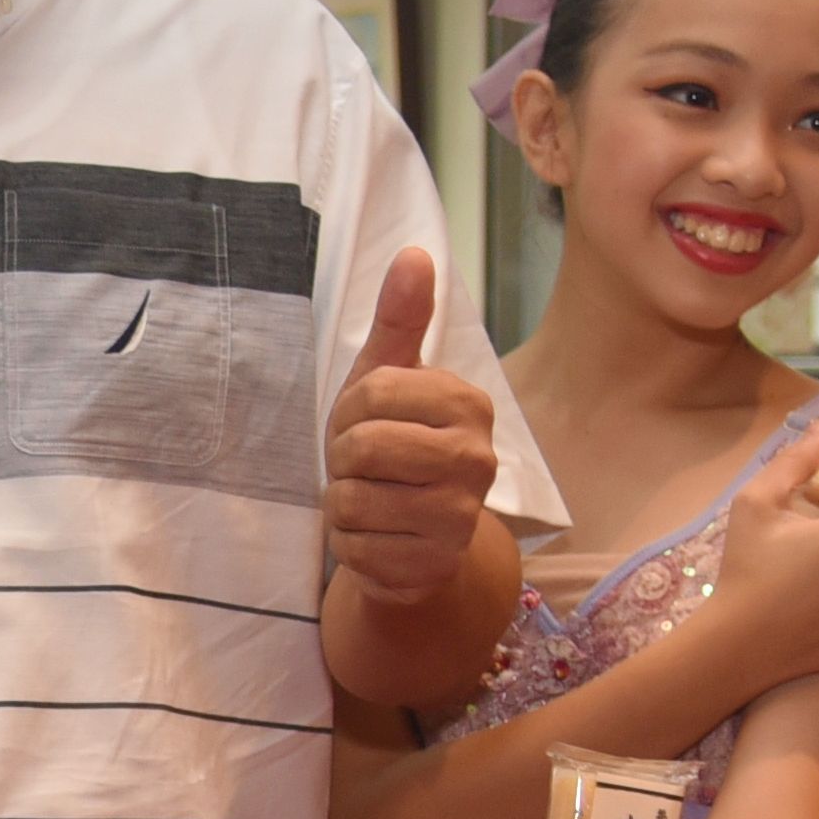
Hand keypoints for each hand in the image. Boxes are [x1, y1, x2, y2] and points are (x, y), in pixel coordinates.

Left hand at [324, 249, 501, 623]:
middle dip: (342, 460)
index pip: (371, 393)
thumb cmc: (395, 447)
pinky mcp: (435, 565)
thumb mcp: (388, 379)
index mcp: (467, 403)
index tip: (363, 424)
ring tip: (370, 501)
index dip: (347, 413)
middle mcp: (477, 458)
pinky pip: (356, 549)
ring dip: (342, 504)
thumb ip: (401, 319)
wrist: (416, 541)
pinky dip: (350, 544)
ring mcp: (460, 516)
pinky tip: (376, 538)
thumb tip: (415, 253)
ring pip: (353, 501)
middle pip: (362, 447)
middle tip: (361, 468)